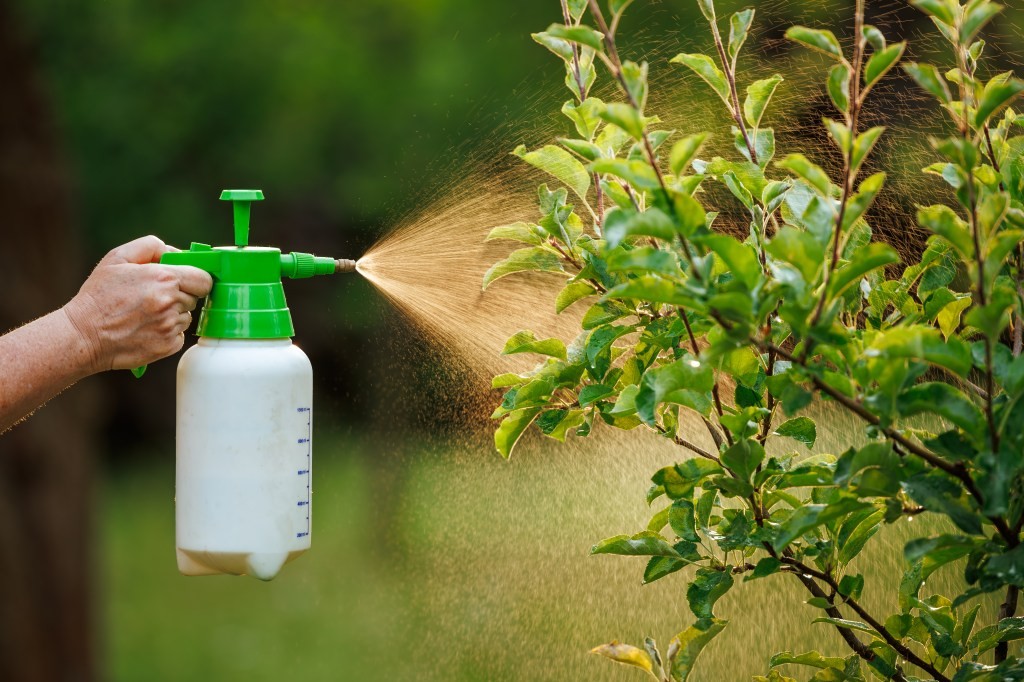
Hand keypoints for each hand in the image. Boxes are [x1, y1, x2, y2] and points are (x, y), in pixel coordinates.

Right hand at [62, 236, 212, 372]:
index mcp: (164, 279)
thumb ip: (150, 247)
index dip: (197, 278)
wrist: (84, 335)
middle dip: (180, 294)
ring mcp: (171, 326)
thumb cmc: (99, 295)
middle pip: (195, 297)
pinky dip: (167, 331)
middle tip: (155, 296)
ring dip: (173, 313)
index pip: (204, 279)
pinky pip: (179, 334)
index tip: (187, 280)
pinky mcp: (168, 346)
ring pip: (186, 316)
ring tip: (145, 313)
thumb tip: (175, 253)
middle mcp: (171, 303)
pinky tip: (145, 328)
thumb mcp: (117, 258)